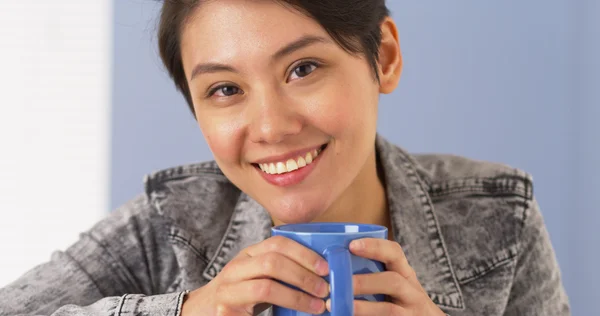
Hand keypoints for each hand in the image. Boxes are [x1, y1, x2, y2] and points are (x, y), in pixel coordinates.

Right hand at [181, 236, 329, 315]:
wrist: (203, 310)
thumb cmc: (242, 293)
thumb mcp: (260, 274)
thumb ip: (282, 269)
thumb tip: (323, 271)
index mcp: (250, 254)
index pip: (278, 243)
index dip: (304, 253)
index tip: (325, 268)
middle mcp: (237, 267)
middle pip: (273, 262)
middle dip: (303, 275)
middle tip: (324, 290)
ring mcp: (228, 289)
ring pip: (265, 287)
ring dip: (295, 297)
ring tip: (315, 306)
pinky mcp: (225, 310)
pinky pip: (252, 311)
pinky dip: (279, 311)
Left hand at [326, 238, 444, 315]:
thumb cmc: (401, 301)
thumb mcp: (395, 284)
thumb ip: (372, 274)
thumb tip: (331, 266)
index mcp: (404, 273)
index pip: (395, 253)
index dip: (375, 246)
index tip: (352, 245)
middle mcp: (411, 291)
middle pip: (393, 281)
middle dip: (364, 282)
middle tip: (339, 283)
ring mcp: (411, 312)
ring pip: (390, 310)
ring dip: (362, 308)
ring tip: (335, 305)